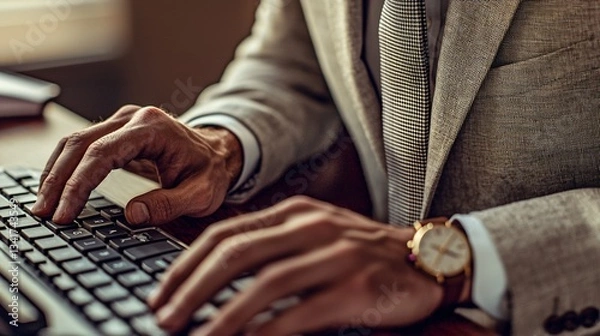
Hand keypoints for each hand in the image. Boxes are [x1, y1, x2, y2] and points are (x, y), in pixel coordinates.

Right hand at [31, 105, 242, 225]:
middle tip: (44, 212)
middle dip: (58, 180)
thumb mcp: (202, 194)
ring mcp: (123, 122)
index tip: (65, 212)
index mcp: (154, 129)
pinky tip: (57, 189)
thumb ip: (170, 204)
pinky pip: (83, 146)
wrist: (219, 152)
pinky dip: (66, 167)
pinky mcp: (117, 131)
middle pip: (81, 144)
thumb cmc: (211, 172)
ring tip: (43, 205)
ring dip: (55, 173)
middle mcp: (134, 118)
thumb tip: (132, 214)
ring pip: (76, 142)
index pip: (103, 153)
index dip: (79, 184)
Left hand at [148, 196, 444, 335]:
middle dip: (192, 289)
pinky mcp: (356, 289)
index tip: (161, 293)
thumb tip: (217, 276)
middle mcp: (311, 227)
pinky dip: (266, 332)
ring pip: (264, 284)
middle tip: (164, 318)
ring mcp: (336, 256)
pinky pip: (301, 313)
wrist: (428, 258)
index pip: (226, 233)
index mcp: (295, 212)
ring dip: (223, 316)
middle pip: (236, 254)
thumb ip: (272, 247)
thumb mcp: (315, 235)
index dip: (186, 263)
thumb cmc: (362, 251)